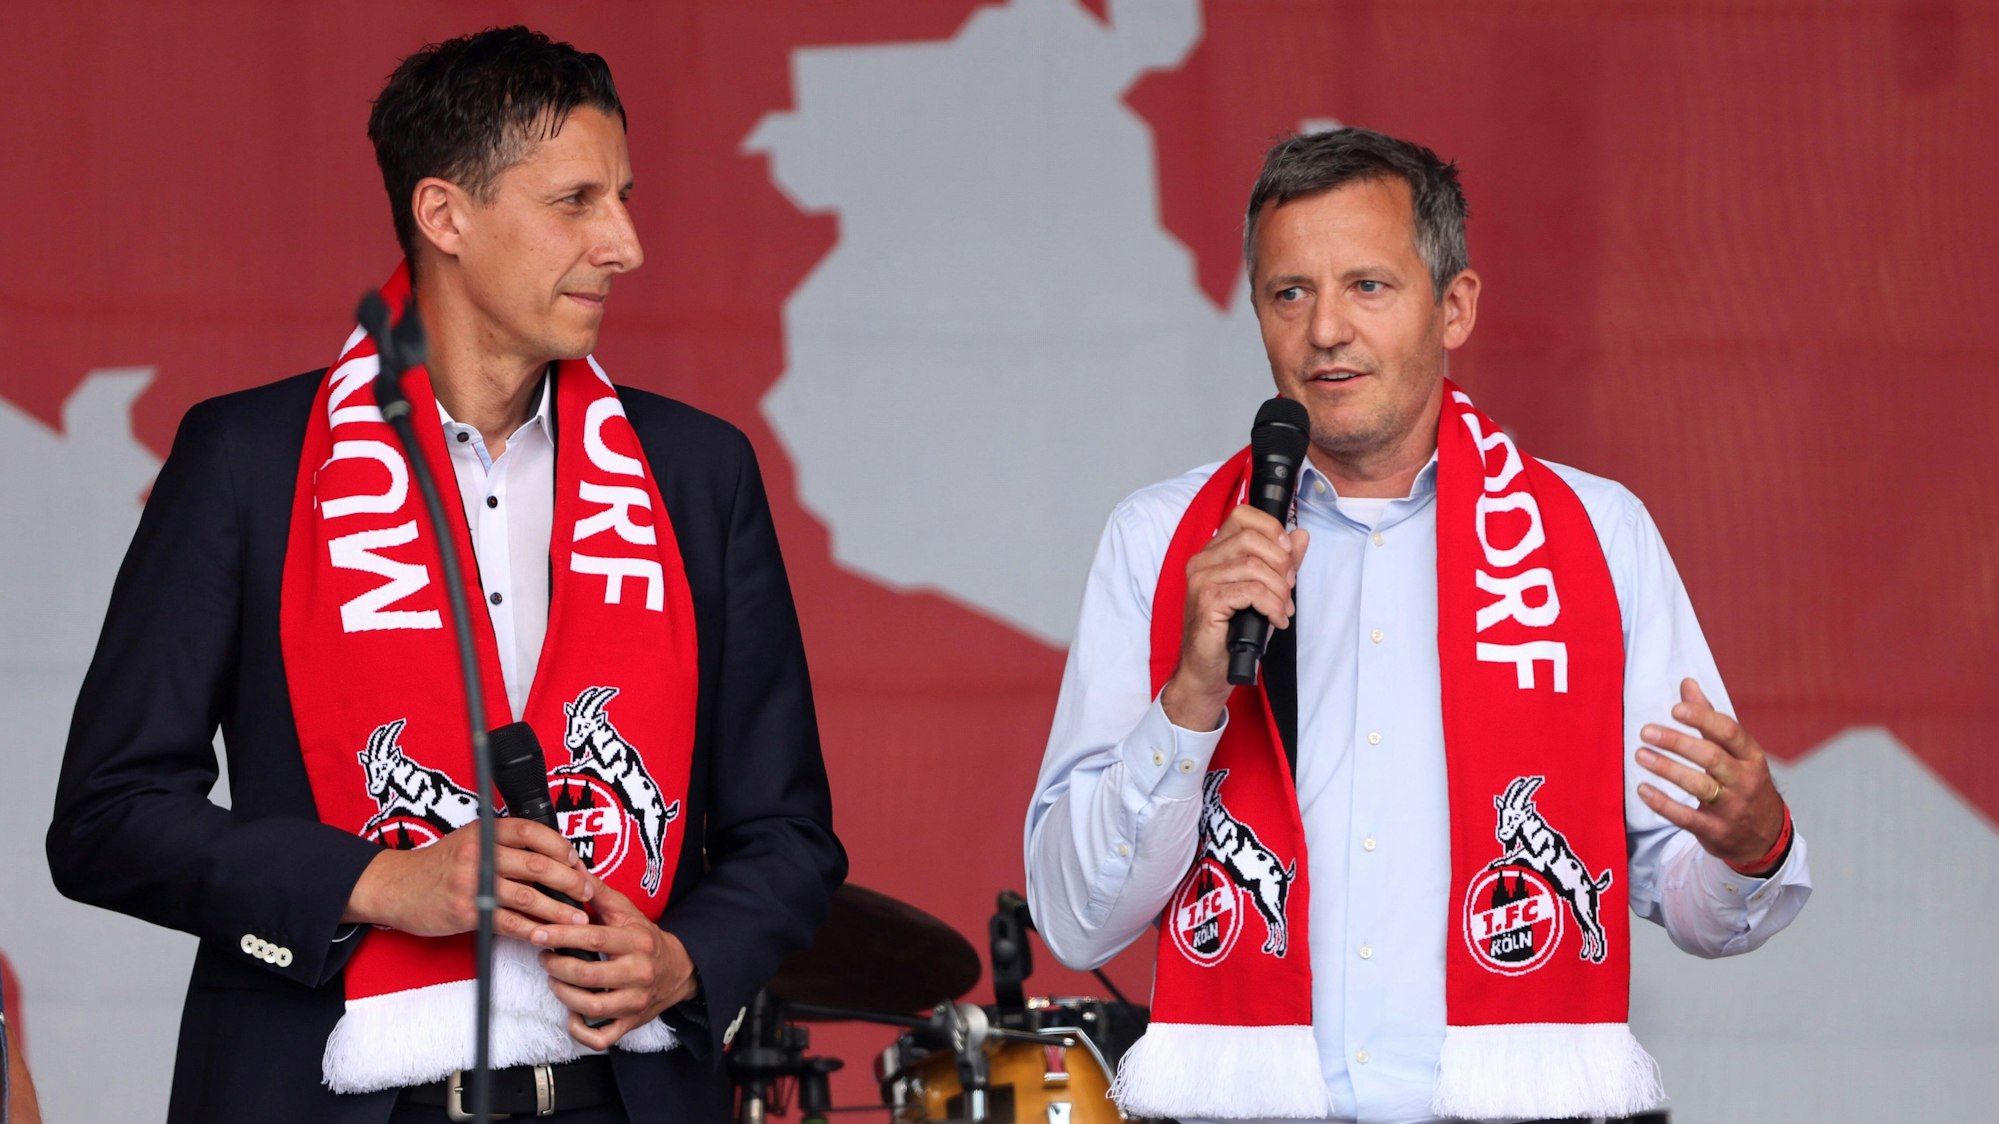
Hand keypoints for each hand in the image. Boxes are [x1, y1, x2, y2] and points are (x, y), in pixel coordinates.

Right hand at [342, 817, 595, 939]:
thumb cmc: (441, 865)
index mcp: (486, 832)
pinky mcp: (466, 911)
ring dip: (558, 910)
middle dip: (570, 881)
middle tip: (587, 893)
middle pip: (538, 865)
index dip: (561, 847)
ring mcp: (472, 883)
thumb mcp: (471, 841)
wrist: (396, 886)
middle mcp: (480, 853)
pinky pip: (507, 922)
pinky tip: (546, 936)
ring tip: (577, 920)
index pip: (533, 832)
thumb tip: (554, 861)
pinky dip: (531, 931)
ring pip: (527, 896)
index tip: (578, 863)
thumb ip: (505, 845)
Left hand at [532, 879, 696, 1049]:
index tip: (538, 933)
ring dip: (563, 994)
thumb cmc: (644, 938)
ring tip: (555, 979)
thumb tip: (571, 868)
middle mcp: (639, 973)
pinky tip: (572, 1013)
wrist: (678, 970)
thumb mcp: (626, 911)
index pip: (594, 939)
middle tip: (544, 957)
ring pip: (591, 1007)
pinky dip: (581, 1030)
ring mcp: (635, 1002)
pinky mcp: (631, 1023)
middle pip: (588, 975)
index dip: (561, 936)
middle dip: (557, 966)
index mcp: (637, 941)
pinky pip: (601, 1037)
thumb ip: (597, 892)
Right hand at [1160, 505, 1308, 730]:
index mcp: (1213, 553)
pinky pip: (1251, 591)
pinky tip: (1276, 620)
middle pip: (1251, 538)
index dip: (1271, 528)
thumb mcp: (1264, 592)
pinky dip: (1272, 606)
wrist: (1208, 671)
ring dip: (1280, 590)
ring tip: (1283, 609)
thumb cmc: (1231, 633)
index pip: (1242, 515)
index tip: (1288, 552)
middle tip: (1289, 587)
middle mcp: (1202, 561)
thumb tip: (1300, 536)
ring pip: (1254, 566)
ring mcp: (1201, 580)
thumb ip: (1281, 562)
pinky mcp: (1207, 601)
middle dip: (1281, 563)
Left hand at [1634, 678, 1787, 869]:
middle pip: (1711, 758)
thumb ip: (1709, 719)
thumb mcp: (1736, 752)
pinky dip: (1663, 803)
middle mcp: (1745, 781)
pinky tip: (1642, 789)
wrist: (1764, 836)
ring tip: (1640, 755)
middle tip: (1646, 731)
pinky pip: (1686, 817)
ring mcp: (1732, 808)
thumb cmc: (1742, 782)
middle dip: (1677, 743)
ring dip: (1667, 769)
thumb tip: (1687, 683)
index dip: (1702, 718)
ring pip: (1699, 786)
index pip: (1729, 732)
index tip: (1675, 709)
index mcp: (1751, 756)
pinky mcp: (1715, 831)